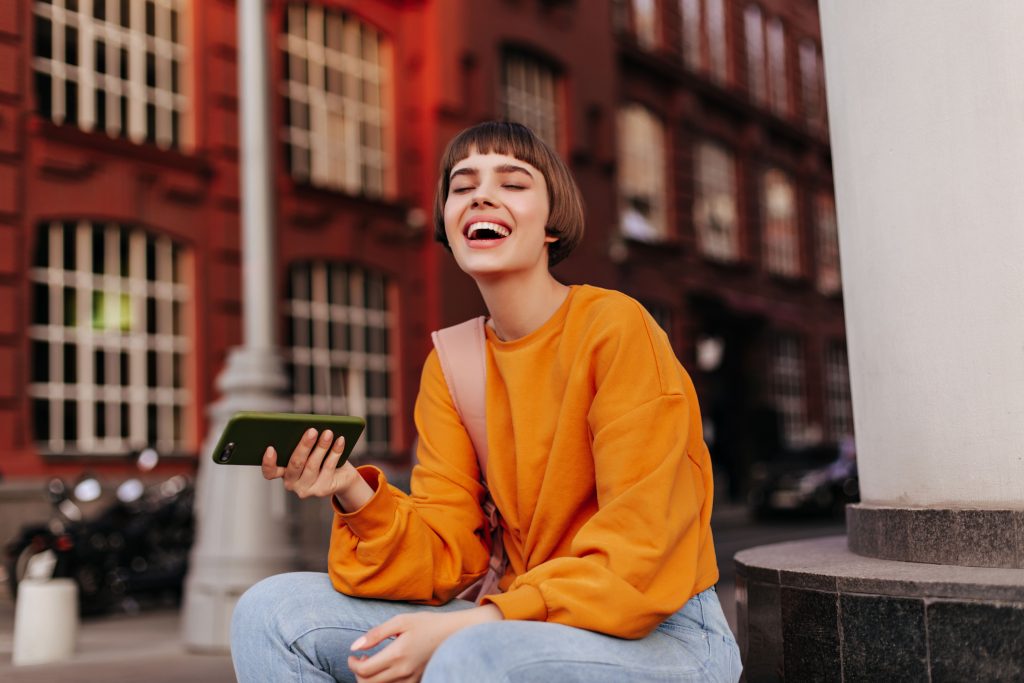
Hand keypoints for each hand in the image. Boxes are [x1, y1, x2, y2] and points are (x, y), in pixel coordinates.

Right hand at [262, 428, 358, 499]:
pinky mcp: (322, 490)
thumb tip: (307, 429)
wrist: (341, 478)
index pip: (270, 472)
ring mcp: (306, 489)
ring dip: (321, 447)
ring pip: (313, 465)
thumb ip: (302, 444)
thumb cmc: (320, 460)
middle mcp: (292, 483)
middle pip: (295, 464)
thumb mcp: (309, 452)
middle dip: (304, 446)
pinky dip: (335, 452)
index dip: (268, 462)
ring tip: (328, 433)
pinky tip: (339, 441)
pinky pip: (328, 468)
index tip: (270, 448)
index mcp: (283, 473)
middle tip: (312, 431)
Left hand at [348, 606, 502, 682]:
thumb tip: (355, 646)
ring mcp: (410, 679)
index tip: (353, 655)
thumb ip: (376, 634)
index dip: (352, 664)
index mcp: (397, 654)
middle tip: (359, 660)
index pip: (363, 670)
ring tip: (371, 664)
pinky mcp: (417, 681)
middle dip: (358, 674)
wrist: (453, 633)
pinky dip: (383, 682)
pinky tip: (385, 669)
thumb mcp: (401, 621)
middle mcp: (403, 671)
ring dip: (369, 680)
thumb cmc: (427, 623)